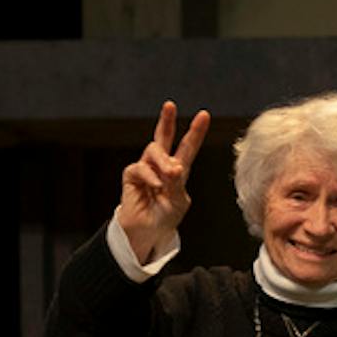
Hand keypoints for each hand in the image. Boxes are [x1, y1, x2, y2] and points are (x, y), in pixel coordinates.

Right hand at [116, 101, 209, 260]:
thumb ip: (176, 183)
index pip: (188, 147)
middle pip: (163, 137)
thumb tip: (173, 167)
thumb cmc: (165, 216)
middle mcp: (161, 165)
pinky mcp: (132, 176)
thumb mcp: (178, 201)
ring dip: (164, 161)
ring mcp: (146, 168)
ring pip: (154, 151)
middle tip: (170, 105)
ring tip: (172, 174)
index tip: (203, 115)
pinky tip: (157, 185)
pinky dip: (151, 175)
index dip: (195, 131)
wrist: (148, 231)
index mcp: (178, 169)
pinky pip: (140, 168)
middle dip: (166, 120)